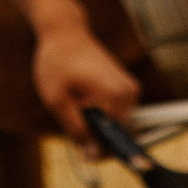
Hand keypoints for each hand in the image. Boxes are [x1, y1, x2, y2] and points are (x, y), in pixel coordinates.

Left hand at [34, 18, 140, 149]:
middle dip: (95, 136)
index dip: (101, 152)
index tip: (85, 154)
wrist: (64, 33)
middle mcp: (130, 93)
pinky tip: (82, 100)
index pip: (119, 141)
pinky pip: (114, 113)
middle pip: (117, 135)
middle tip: (71, 121)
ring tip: (75, 105)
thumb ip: (75, 129)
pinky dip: (99, 114)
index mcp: (116, 96)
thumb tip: (93, 154)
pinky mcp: (126, 88)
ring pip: (115, 125)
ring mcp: (131, 90)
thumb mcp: (56, 99)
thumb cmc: (57, 62)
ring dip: (95, 125)